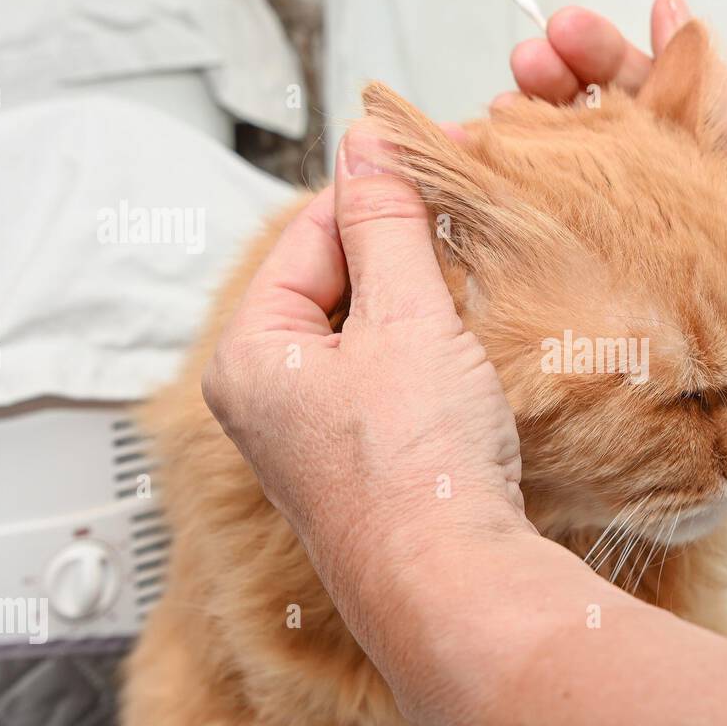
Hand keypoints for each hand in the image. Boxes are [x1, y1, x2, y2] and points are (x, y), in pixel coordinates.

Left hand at [200, 124, 529, 590]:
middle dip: (402, 245)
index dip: (376, 189)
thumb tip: (369, 143)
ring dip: (421, 297)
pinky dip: (429, 349)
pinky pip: (392, 379)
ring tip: (475, 273)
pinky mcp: (366, 463)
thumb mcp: (403, 318)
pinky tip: (470, 343)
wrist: (453, 583)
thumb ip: (386, 223)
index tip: (434, 155)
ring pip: (369, 331)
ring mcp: (317, 436)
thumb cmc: (414, 469)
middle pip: (336, 282)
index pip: (310, 234)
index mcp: (251, 355)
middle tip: (464, 210)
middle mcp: (271, 397)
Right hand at [503, 0, 726, 453]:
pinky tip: (497, 220)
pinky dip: (527, 248)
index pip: (627, 91)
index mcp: (692, 158)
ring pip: (563, 203)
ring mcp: (634, 263)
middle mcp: (656, 207)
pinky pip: (568, 278)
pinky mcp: (623, 321)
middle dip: (542, 97)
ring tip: (489, 135)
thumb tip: (672, 11)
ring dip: (522, 164)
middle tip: (518, 73)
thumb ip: (712, 98)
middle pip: (582, 140)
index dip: (589, 57)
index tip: (556, 36)